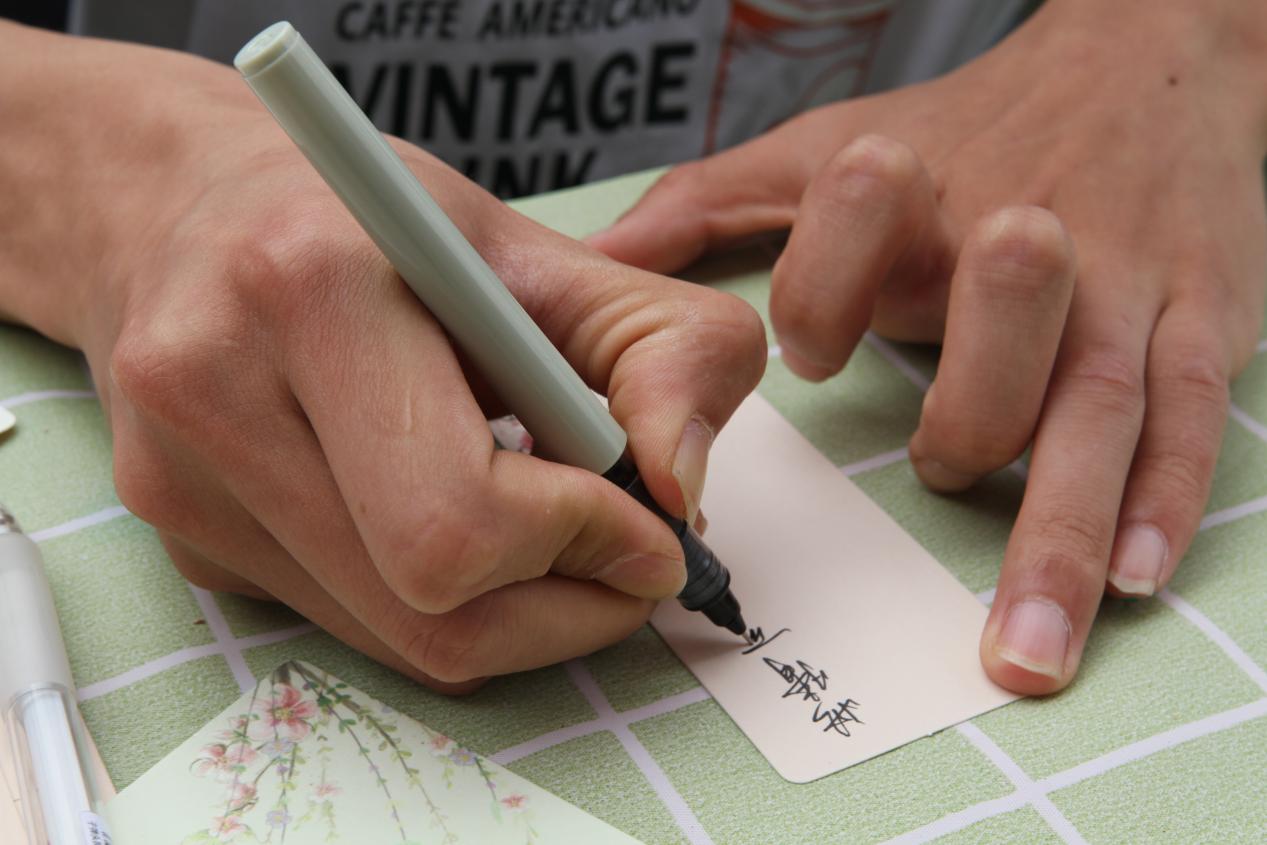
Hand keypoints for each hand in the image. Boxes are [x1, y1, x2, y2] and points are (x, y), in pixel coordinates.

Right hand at [0, 26, 765, 689]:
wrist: (187, 212)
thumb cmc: (370, 222)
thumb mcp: (535, 243)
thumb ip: (657, 346)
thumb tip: (680, 492)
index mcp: (308, 287)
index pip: (460, 514)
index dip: (583, 542)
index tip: (647, 528)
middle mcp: (214, 392)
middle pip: (430, 611)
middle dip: (563, 607)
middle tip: (622, 559)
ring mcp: (182, 485)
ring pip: (397, 641)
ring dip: (511, 610)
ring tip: (545, 525)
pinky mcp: (185, 544)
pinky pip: (354, 624)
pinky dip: (435, 597)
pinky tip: (440, 510)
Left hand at [589, 0, 1266, 693]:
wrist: (1151, 61)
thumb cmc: (969, 127)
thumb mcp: (825, 146)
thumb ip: (710, 201)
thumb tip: (598, 258)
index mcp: (918, 183)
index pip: (859, 213)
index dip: (824, 288)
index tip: (809, 358)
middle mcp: (1023, 230)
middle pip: (1004, 311)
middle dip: (966, 410)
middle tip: (934, 468)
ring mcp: (1123, 282)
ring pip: (1098, 403)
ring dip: (1061, 531)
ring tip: (1022, 648)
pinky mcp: (1201, 320)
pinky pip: (1192, 421)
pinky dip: (1162, 505)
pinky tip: (1130, 581)